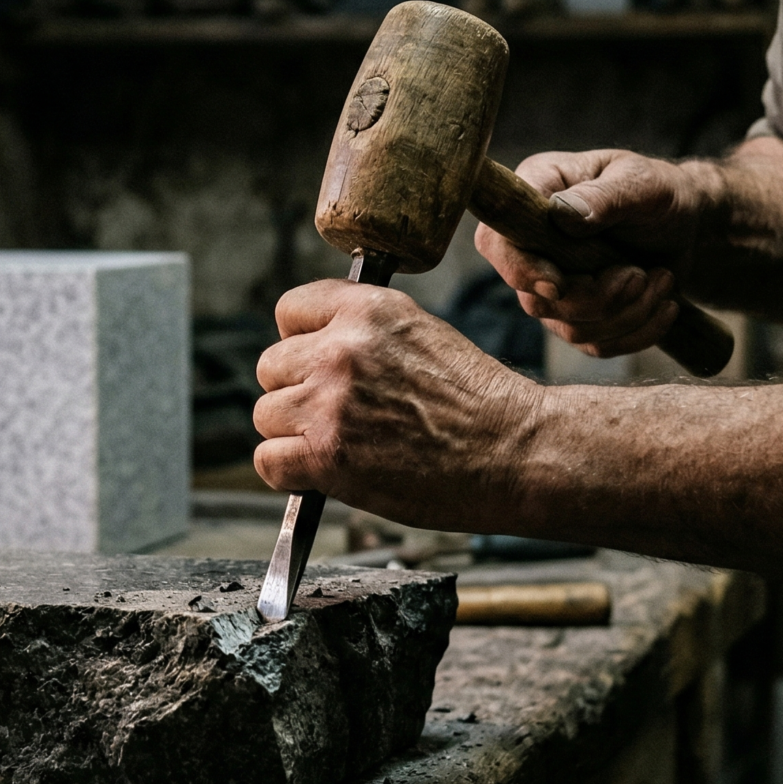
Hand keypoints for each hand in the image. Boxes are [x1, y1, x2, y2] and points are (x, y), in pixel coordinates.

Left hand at [252, 280, 538, 531]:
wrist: (517, 452)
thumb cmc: (479, 403)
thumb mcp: (423, 335)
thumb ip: (365, 334)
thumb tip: (314, 350)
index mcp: (368, 309)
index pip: (290, 310)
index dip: (300, 341)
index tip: (316, 364)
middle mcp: (342, 348)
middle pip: (271, 367)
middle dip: (296, 393)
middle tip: (336, 416)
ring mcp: (331, 401)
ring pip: (266, 416)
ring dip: (294, 435)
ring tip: (340, 446)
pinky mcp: (328, 454)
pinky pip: (268, 461)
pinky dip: (289, 474)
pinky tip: (323, 474)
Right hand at [477, 149, 720, 357]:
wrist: (688, 225)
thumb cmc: (660, 192)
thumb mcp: (641, 183)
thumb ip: (603, 197)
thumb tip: (561, 216)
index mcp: (534, 195)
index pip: (496, 242)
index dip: (521, 270)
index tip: (560, 284)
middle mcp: (532, 245)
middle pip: (534, 299)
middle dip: (596, 298)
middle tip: (641, 274)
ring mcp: (551, 287)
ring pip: (570, 329)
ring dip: (626, 313)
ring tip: (661, 279)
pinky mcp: (577, 317)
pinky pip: (596, 345)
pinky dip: (638, 332)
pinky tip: (664, 304)